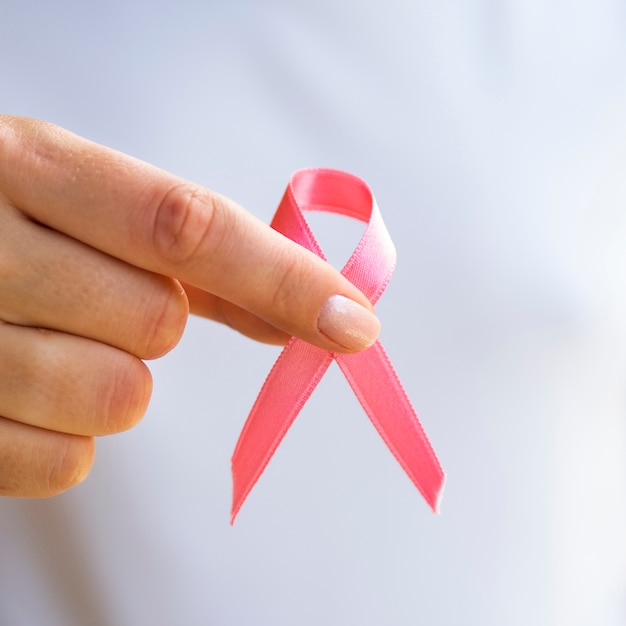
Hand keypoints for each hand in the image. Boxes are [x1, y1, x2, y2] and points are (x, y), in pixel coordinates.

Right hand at [0, 116, 379, 496]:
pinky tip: (30, 394)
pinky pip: (65, 461)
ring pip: (116, 398)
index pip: (185, 227)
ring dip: (113, 382)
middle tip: (99, 300)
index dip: (281, 278)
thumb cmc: (11, 224)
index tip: (353, 322)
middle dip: (153, 322)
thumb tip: (316, 306)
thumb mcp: (85, 203)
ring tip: (58, 342)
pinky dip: (69, 438)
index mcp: (31, 167)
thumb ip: (203, 257)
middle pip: (155, 321)